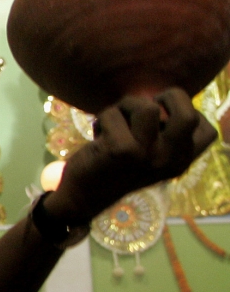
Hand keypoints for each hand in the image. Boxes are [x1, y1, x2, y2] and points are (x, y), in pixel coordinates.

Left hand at [49, 90, 216, 224]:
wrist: (85, 195)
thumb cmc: (116, 165)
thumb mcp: (148, 152)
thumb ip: (162, 131)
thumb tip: (156, 96)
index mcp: (180, 161)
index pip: (207, 130)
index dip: (188, 110)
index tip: (163, 114)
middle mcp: (170, 160)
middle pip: (188, 116)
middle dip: (170, 96)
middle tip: (146, 106)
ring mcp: (148, 156)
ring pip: (147, 108)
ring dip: (125, 106)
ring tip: (114, 120)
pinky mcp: (123, 150)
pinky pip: (113, 114)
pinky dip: (102, 118)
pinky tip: (97, 135)